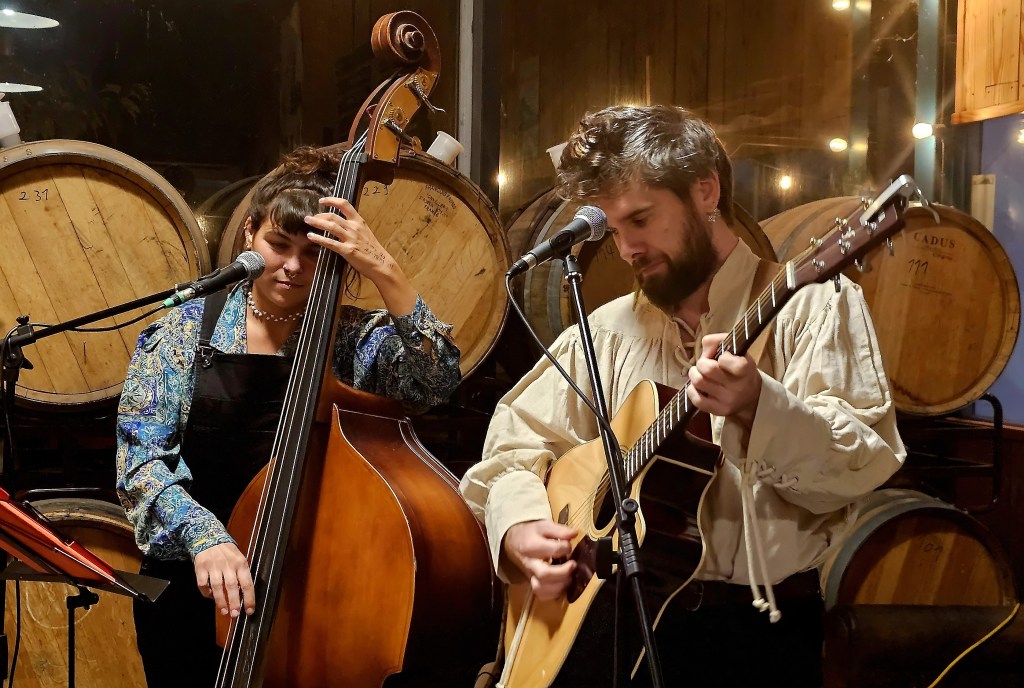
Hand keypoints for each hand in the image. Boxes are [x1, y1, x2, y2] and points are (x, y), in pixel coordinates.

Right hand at [194, 542, 254, 617]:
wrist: (209, 537)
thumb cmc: (227, 552)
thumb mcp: (239, 559)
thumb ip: (241, 575)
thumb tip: (244, 596)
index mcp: (241, 563)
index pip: (247, 583)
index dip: (249, 599)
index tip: (250, 611)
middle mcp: (228, 565)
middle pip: (232, 586)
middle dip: (234, 602)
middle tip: (235, 614)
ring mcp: (214, 566)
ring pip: (217, 587)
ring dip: (221, 601)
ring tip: (224, 611)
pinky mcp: (201, 568)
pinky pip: (203, 584)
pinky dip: (206, 593)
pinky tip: (210, 596)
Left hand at [304, 197, 416, 315]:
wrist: (381, 264)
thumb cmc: (373, 250)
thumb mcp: (365, 233)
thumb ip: (354, 227)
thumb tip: (341, 224)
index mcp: (359, 222)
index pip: (344, 204)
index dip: (331, 201)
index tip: (322, 201)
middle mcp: (354, 227)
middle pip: (333, 216)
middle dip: (319, 215)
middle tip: (310, 217)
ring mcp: (351, 239)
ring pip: (330, 226)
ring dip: (316, 222)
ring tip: (307, 221)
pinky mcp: (347, 250)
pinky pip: (330, 243)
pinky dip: (318, 238)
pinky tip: (311, 237)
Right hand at [503, 520, 578, 600]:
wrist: (513, 542)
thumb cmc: (531, 533)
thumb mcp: (543, 526)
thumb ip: (559, 530)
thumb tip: (574, 534)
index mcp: (530, 546)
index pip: (552, 550)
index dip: (566, 547)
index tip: (569, 544)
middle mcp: (529, 563)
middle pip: (544, 574)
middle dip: (563, 572)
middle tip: (573, 565)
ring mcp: (530, 575)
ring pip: (541, 588)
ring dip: (560, 586)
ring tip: (569, 577)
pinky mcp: (532, 583)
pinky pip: (542, 595)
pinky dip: (554, 594)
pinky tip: (562, 585)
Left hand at [686, 332, 761, 425]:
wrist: (750, 397)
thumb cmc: (739, 370)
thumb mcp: (736, 351)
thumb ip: (719, 341)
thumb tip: (705, 345)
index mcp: (746, 369)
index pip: (729, 361)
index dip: (722, 357)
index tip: (722, 357)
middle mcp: (738, 386)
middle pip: (708, 370)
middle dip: (701, 363)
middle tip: (703, 364)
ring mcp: (728, 400)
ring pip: (699, 382)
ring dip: (694, 374)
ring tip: (698, 373)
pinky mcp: (718, 411)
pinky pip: (696, 400)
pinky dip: (691, 390)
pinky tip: (697, 387)